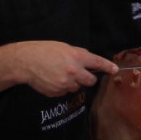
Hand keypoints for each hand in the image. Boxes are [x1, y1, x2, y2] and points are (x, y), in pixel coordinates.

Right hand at [0, 41, 116, 95]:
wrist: (26, 62)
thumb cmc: (44, 51)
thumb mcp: (64, 47)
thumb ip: (79, 54)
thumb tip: (90, 62)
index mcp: (76, 57)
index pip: (97, 63)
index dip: (107, 67)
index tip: (114, 70)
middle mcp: (74, 71)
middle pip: (91, 81)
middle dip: (87, 78)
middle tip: (79, 73)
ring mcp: (65, 83)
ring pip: (77, 87)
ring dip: (73, 82)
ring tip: (59, 74)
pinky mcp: (57, 92)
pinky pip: (65, 92)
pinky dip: (61, 87)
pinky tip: (52, 79)